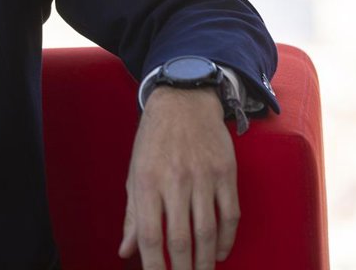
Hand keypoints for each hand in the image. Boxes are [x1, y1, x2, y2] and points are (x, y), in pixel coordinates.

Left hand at [118, 86, 237, 269]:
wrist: (183, 102)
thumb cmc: (153, 142)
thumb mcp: (135, 173)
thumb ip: (132, 216)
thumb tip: (125, 252)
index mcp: (147, 181)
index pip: (150, 235)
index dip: (154, 264)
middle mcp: (175, 180)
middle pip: (181, 238)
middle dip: (183, 269)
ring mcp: (203, 177)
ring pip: (208, 231)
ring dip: (206, 261)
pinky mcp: (226, 173)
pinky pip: (230, 215)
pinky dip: (226, 239)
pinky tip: (219, 253)